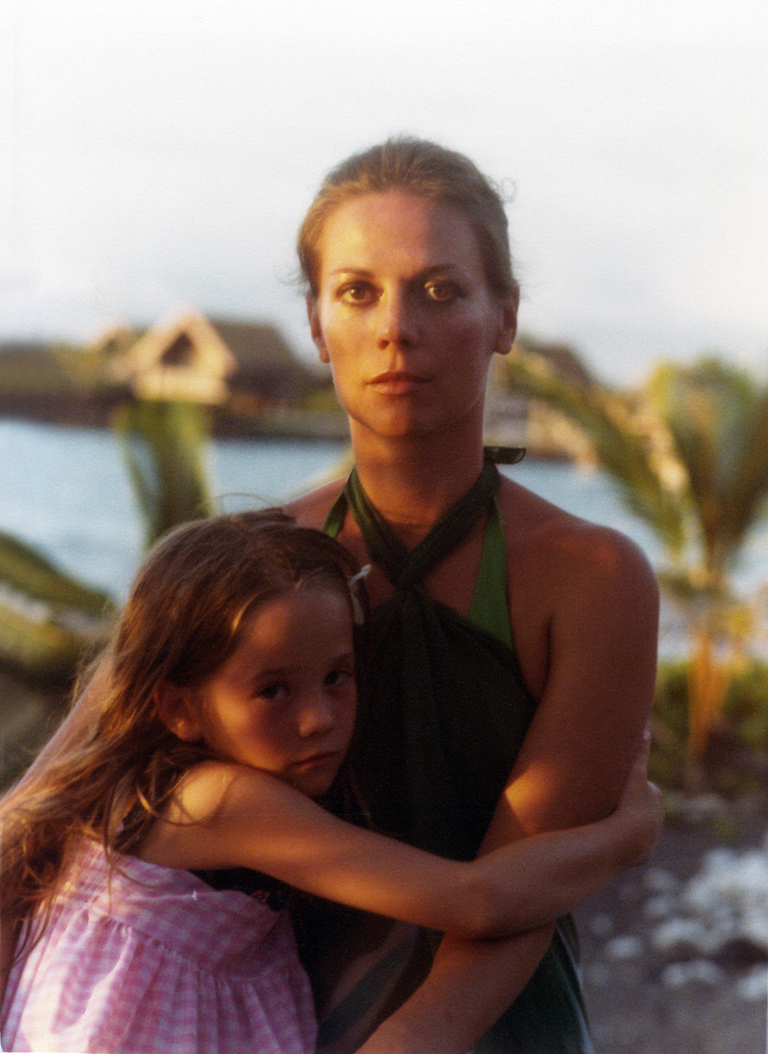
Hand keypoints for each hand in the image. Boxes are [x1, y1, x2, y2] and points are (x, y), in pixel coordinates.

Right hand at [613, 731, 663, 865]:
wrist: (629, 839)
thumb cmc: (630, 804)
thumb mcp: (634, 774)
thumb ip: (639, 753)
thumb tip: (646, 730)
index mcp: (655, 797)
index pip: (643, 787)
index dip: (629, 785)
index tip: (616, 786)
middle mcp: (657, 817)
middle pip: (642, 807)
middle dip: (630, 805)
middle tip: (611, 803)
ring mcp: (651, 836)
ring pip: (639, 827)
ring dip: (627, 825)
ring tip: (608, 822)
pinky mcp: (643, 853)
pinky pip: (634, 846)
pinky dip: (626, 843)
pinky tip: (613, 842)